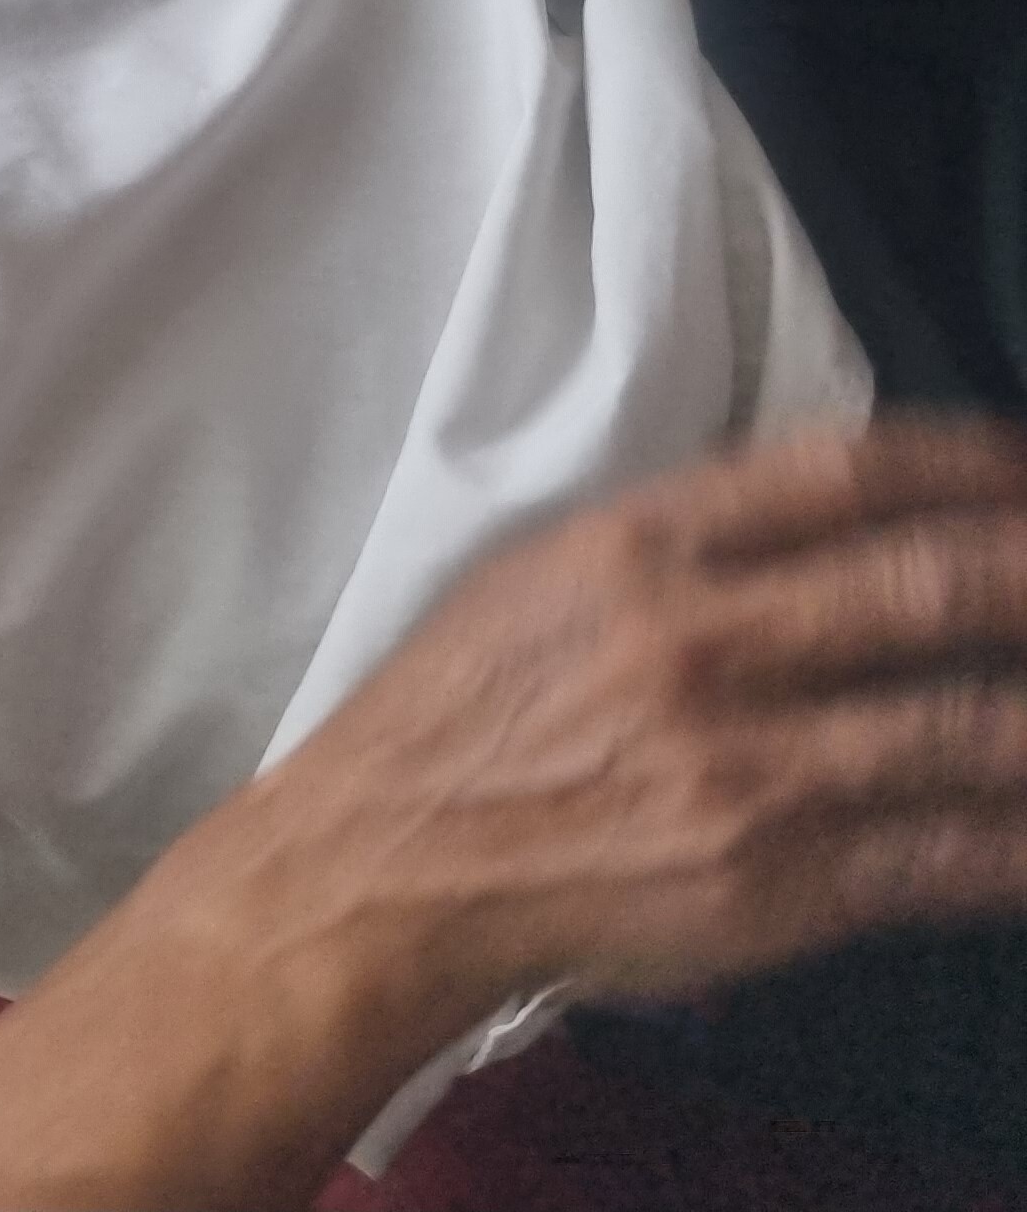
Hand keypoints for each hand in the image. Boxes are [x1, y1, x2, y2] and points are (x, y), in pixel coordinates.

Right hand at [0, 419, 1026, 1210]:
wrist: (381, 864)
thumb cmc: (459, 718)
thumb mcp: (541, 579)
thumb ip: (678, 545)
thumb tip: (834, 518)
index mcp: (633, 549)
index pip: (843, 474)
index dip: (968, 463)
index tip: (1026, 471)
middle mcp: (694, 645)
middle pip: (931, 585)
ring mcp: (741, 769)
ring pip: (969, 728)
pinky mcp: (771, 881)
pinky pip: (946, 855)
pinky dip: (1021, 834)